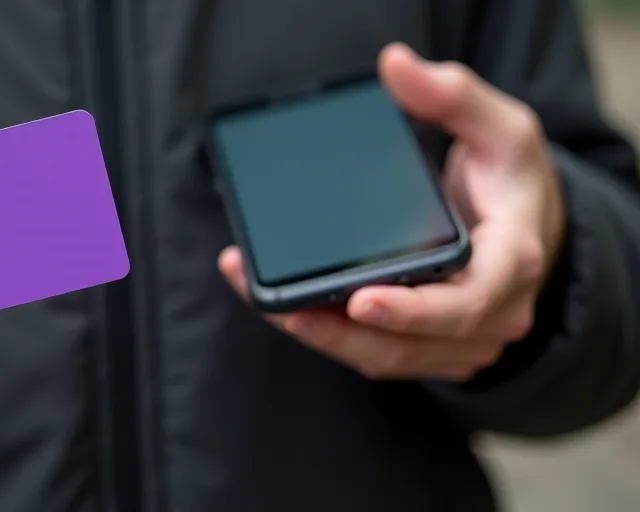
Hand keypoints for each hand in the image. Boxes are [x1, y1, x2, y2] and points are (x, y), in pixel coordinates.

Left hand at [219, 43, 565, 381]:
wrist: (527, 228)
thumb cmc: (512, 182)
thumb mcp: (502, 128)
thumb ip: (454, 95)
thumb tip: (395, 66)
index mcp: (511, 264)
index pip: (465, 303)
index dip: (413, 310)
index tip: (360, 299)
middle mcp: (489, 317)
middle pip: (406, 344)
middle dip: (337, 329)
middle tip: (281, 306)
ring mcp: (458, 342)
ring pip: (382, 357)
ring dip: (320, 335)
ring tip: (263, 300)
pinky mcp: (427, 350)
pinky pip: (373, 353)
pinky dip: (328, 334)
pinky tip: (281, 306)